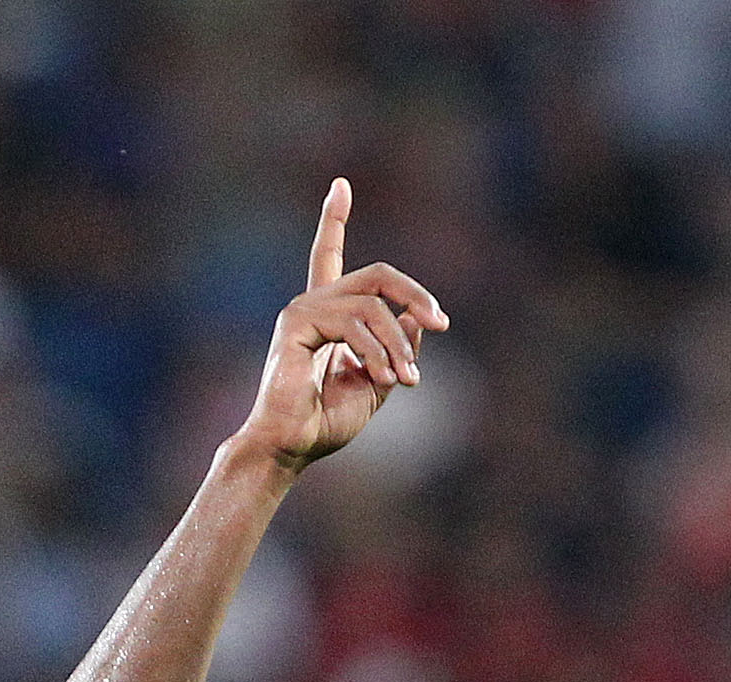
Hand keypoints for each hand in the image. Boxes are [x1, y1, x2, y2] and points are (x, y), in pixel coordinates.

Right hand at [237, 179, 448, 472]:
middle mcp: (312, 305)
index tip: (340, 185)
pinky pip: (354, 323)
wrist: (290, 447)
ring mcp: (302, 311)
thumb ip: (398, 347)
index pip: (329, 256)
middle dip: (414, 293)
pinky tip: (383, 376)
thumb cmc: (325, 422)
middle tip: (440, 322)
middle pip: (376, 275)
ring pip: (373, 306)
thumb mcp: (378, 381)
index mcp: (327, 316)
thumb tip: (416, 318)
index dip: (333, 220)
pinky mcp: (296, 323)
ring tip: (407, 379)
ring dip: (398, 344)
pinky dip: (376, 351)